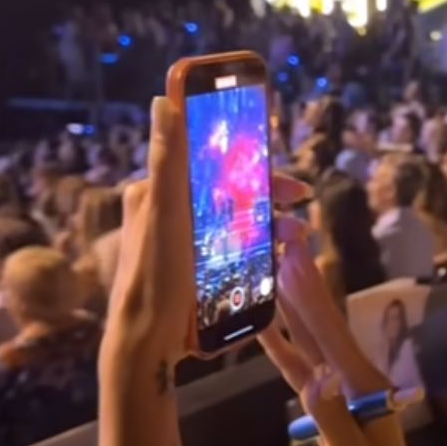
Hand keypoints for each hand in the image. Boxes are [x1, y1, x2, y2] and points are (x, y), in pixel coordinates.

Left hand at [102, 96, 308, 380]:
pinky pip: (230, 248)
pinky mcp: (191, 270)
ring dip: (268, 221)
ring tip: (297, 237)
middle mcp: (167, 213)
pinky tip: (278, 257)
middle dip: (266, 193)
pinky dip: (257, 247)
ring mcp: (180, 243)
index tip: (277, 158)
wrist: (145, 345)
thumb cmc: (153, 279)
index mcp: (156, 192)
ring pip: (232, 219)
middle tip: (301, 199)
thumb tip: (164, 100)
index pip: (208, 160)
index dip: (245, 156)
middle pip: (225, 190)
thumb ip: (169, 159)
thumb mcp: (165, 214)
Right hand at [259, 219, 425, 445]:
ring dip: (293, 305)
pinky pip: (303, 363)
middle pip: (321, 322)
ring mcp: (342, 385)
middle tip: (284, 243)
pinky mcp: (332, 398)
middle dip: (302, 283)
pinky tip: (269, 328)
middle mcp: (352, 374)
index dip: (309, 293)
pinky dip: (286, 343)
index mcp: (360, 382)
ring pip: (311, 338)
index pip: (329, 330)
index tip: (294, 256)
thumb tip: (313, 378)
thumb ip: (331, 417)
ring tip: (274, 271)